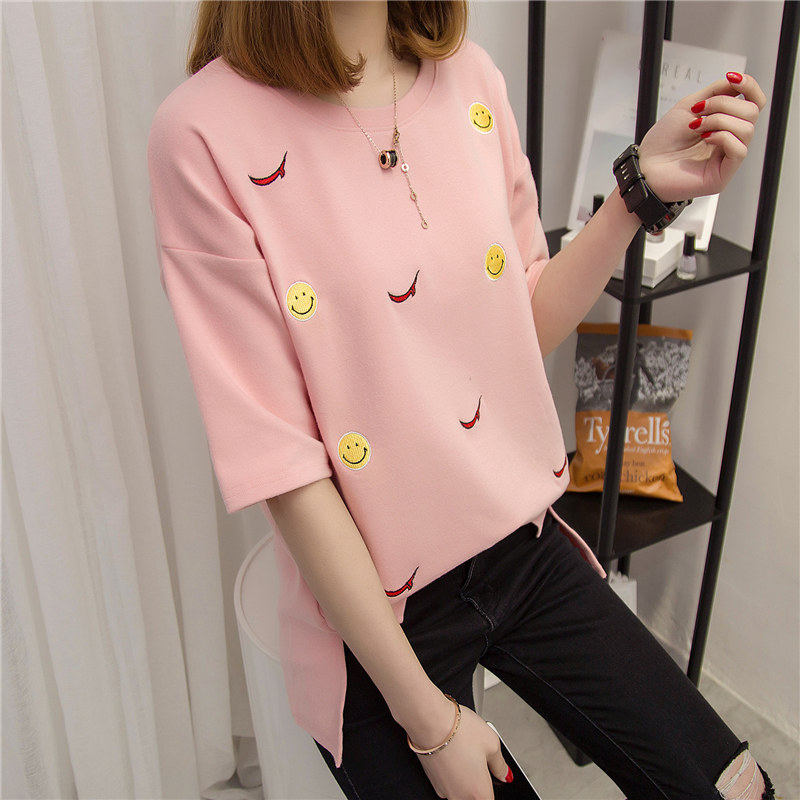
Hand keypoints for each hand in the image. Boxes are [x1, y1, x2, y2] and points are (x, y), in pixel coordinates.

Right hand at [414, 705, 510, 798]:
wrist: (429, 721)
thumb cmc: (459, 731)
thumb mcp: (492, 743)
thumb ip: (501, 766)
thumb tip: (504, 774)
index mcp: (478, 793)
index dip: (494, 787)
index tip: (493, 776)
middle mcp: (459, 797)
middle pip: (475, 798)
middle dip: (479, 783)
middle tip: (480, 762)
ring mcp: (444, 790)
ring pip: (461, 790)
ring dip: (465, 778)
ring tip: (466, 753)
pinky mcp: (432, 780)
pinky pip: (448, 782)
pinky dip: (453, 772)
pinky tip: (453, 752)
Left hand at [638, 72, 766, 202]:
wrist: (645, 165)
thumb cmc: (663, 141)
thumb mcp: (689, 106)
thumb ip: (716, 92)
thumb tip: (738, 82)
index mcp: (725, 124)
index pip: (755, 103)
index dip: (750, 86)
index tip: (733, 78)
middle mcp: (730, 140)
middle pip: (752, 112)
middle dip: (724, 104)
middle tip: (698, 112)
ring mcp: (727, 158)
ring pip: (747, 129)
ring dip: (719, 120)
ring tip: (696, 127)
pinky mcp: (723, 175)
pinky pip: (739, 149)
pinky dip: (722, 137)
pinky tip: (705, 139)